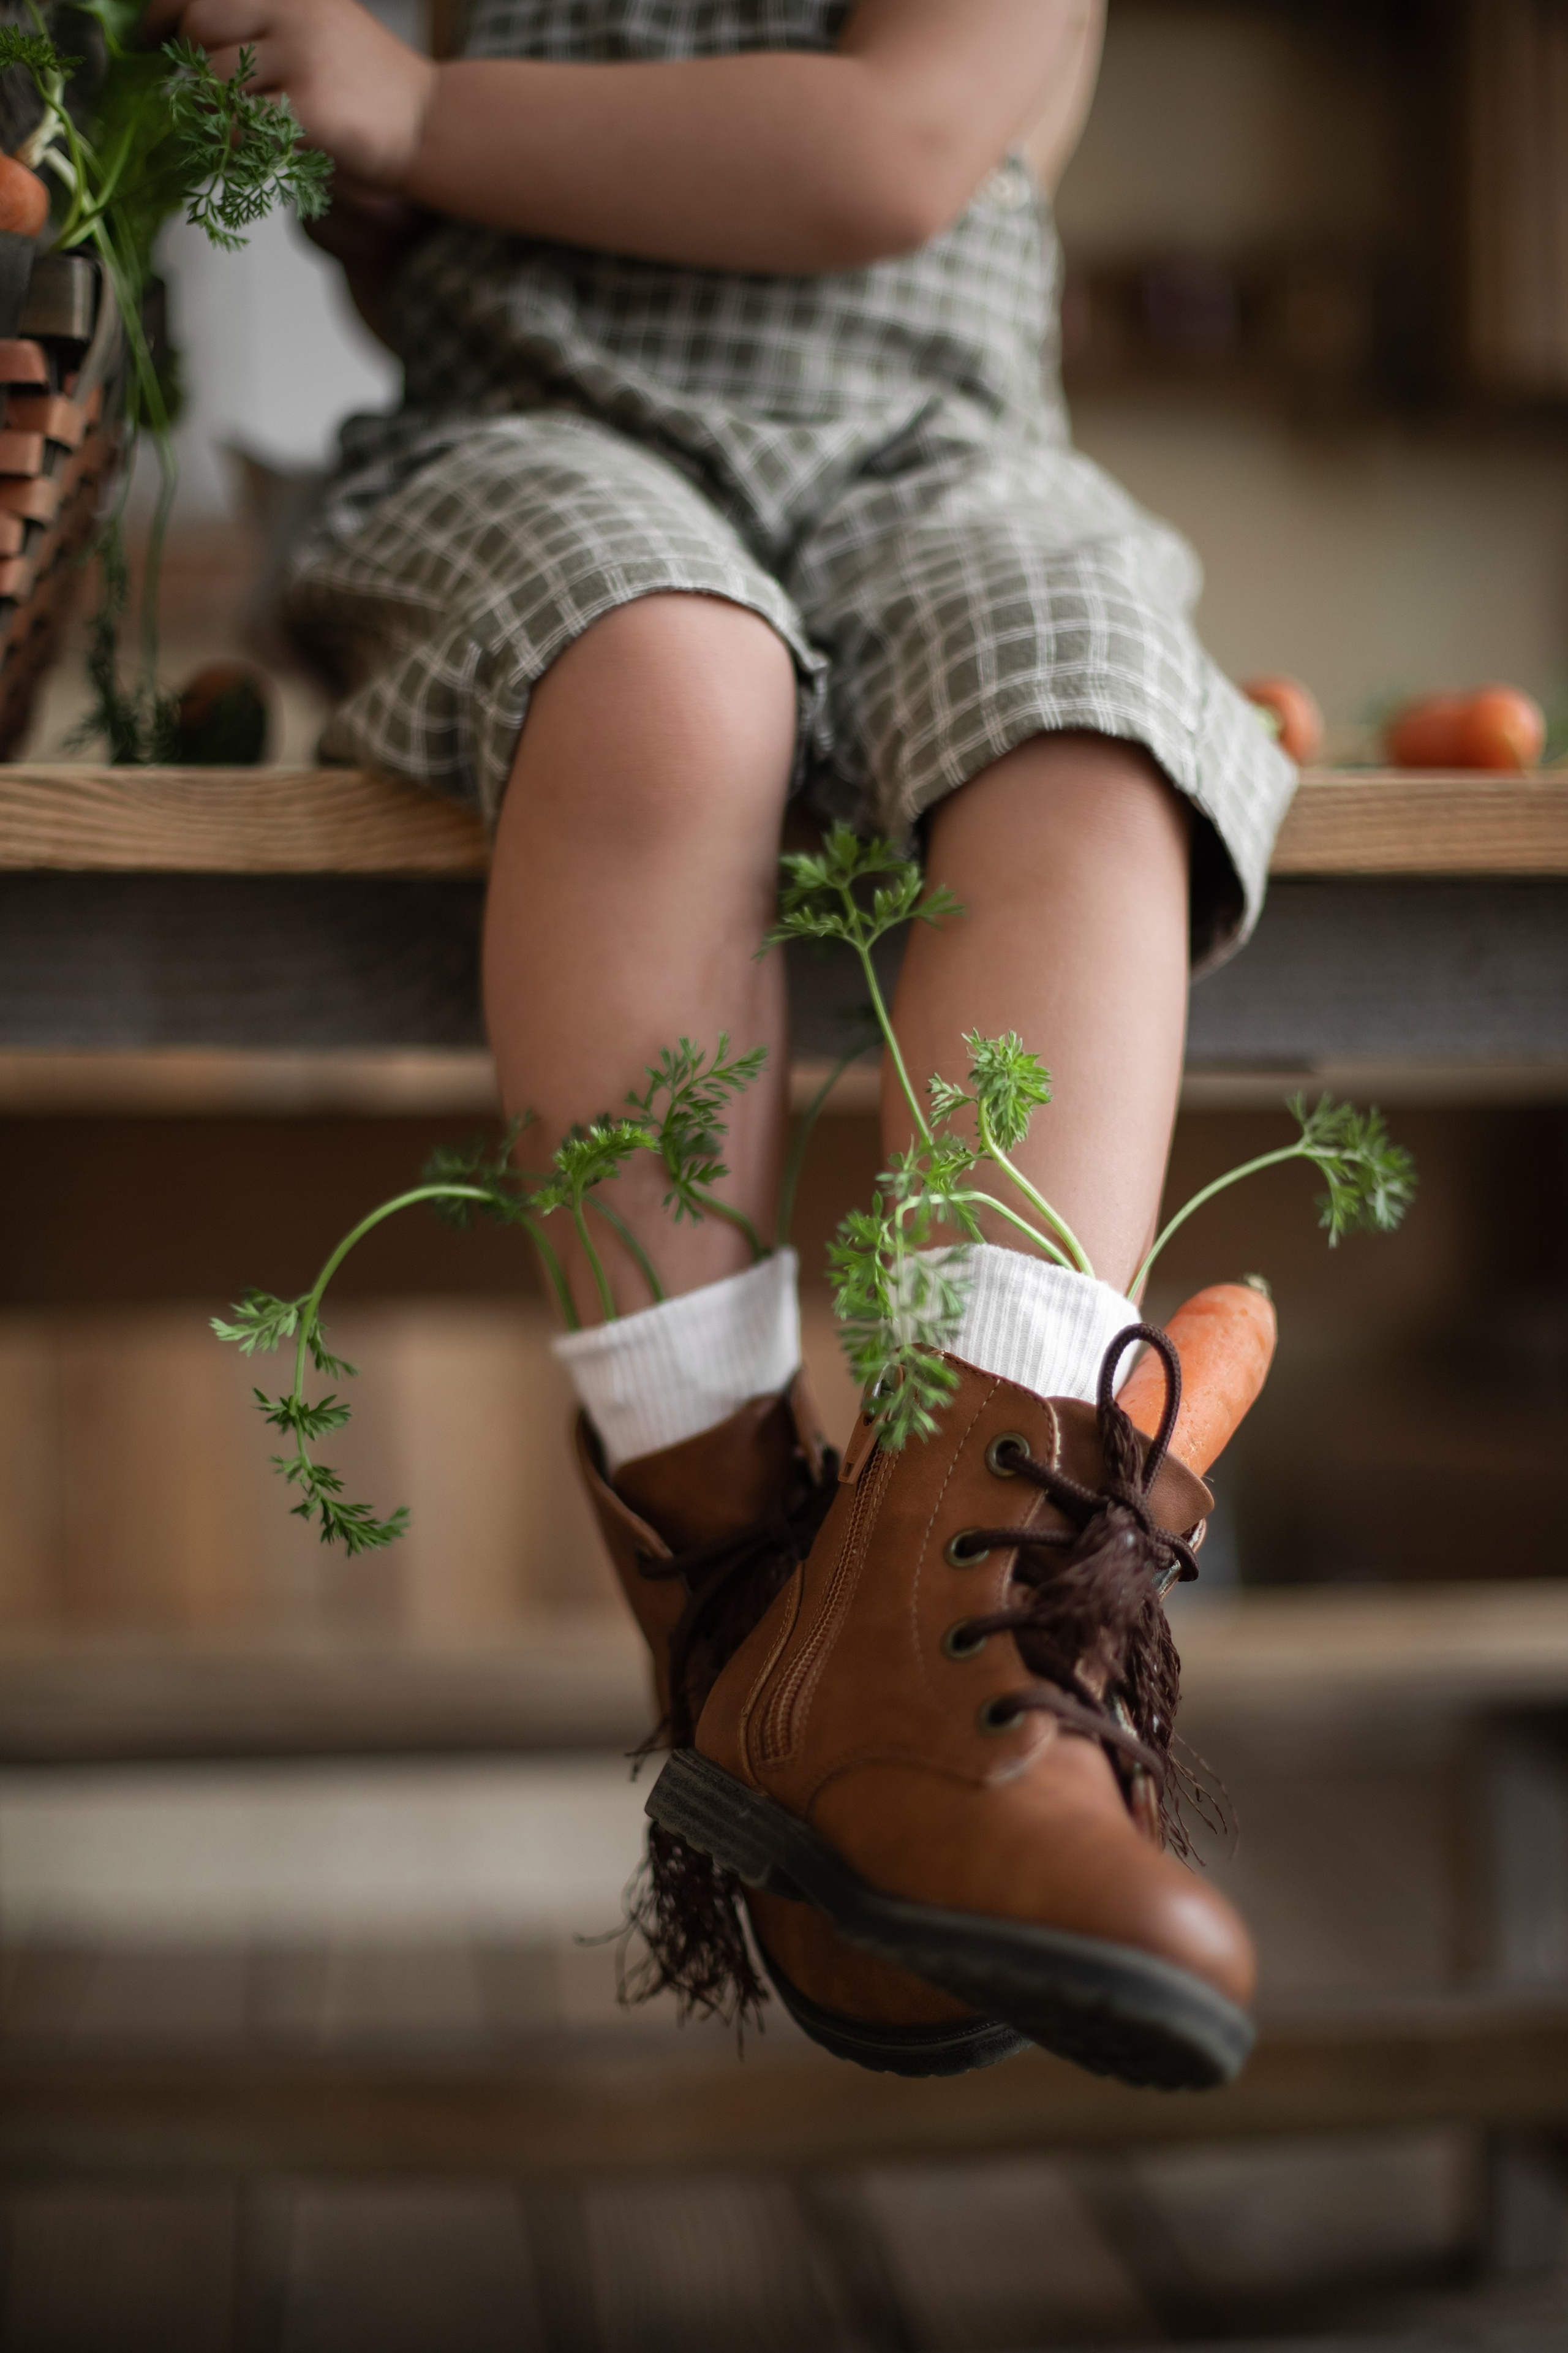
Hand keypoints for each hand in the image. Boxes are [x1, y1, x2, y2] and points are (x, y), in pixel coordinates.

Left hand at [141, 0, 437, 190]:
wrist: (432, 125)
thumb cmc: (370, 87)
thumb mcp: (316, 27)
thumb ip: (261, 24)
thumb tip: (187, 36)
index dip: (164, 14)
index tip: (149, 37)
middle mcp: (294, 10)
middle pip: (200, 31)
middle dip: (194, 70)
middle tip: (205, 100)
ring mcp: (302, 57)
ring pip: (217, 84)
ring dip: (219, 114)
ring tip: (249, 128)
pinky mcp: (310, 109)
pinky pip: (242, 128)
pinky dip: (238, 144)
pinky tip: (258, 149)